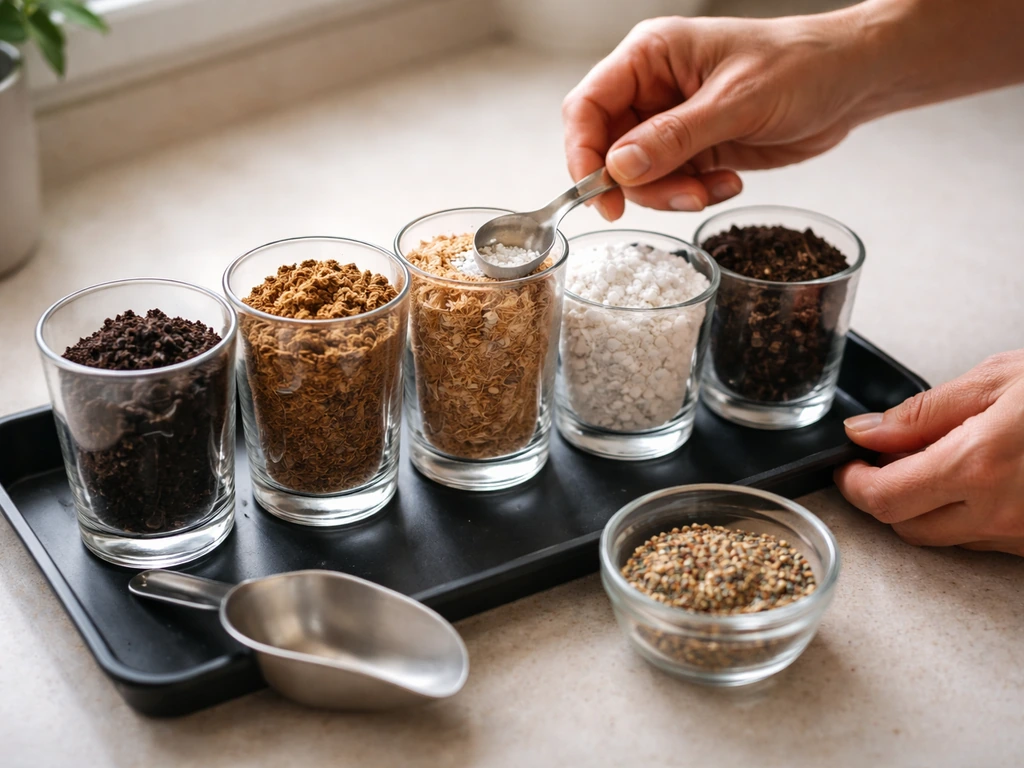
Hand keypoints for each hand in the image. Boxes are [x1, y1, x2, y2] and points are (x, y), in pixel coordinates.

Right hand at [561, 13, 870, 219]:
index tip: (600, 196)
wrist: (851, 81)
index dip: (583, 154)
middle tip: (681, 196)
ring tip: (712, 189)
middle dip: (639, 184)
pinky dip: (693, 194)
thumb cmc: (802, 66)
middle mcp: (652, 89)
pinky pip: (669, 185)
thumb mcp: (737, 102)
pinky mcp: (692, 149)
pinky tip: (728, 181)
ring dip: (671, 194)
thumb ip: (674, 137)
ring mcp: (670, 122)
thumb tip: (617, 167)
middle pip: (607, 150)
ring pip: (637, 176)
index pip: (587, 106)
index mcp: (650, 56)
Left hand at [835, 351, 1023, 555]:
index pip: (883, 497)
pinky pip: (985, 541)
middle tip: (879, 463)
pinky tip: (978, 481)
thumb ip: (923, 413)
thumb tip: (866, 432)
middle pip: (905, 527)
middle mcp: (1001, 511)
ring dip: (923, 508)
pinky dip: (964, 516)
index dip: (851, 484)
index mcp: (979, 464)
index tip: (847, 465)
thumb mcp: (1000, 380)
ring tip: (933, 463)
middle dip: (882, 497)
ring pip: (944, 538)